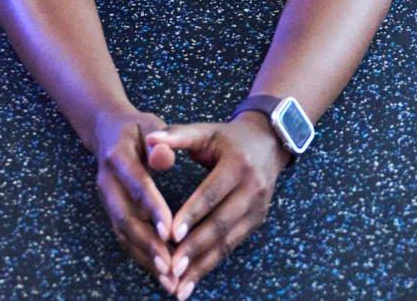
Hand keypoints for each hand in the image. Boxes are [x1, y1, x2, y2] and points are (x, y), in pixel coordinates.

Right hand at [92, 109, 180, 293]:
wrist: (109, 130)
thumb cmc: (138, 128)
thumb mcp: (149, 124)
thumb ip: (159, 141)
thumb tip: (165, 158)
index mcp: (116, 157)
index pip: (135, 185)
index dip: (151, 208)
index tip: (170, 231)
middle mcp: (107, 182)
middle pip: (124, 218)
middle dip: (147, 245)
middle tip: (169, 266)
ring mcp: (107, 200)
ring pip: (123, 233)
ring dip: (145, 258)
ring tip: (169, 279)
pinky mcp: (112, 211)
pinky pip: (125, 237)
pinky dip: (142, 256)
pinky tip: (162, 272)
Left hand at [147, 118, 287, 296]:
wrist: (267, 143)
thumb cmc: (228, 138)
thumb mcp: (206, 131)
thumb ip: (177, 136)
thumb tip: (149, 139)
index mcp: (237, 164)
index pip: (211, 193)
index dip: (191, 214)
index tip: (170, 234)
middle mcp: (252, 189)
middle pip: (220, 223)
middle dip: (195, 248)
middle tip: (172, 267)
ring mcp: (257, 208)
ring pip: (227, 241)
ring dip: (202, 265)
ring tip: (179, 284)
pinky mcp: (256, 222)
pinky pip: (232, 246)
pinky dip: (211, 264)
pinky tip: (192, 279)